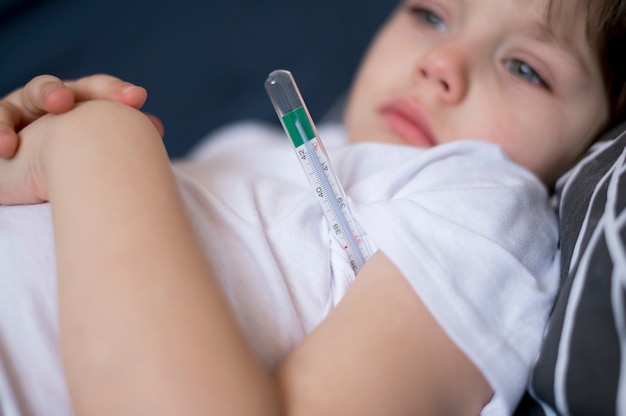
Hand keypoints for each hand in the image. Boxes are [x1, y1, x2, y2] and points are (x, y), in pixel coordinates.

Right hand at [0, 74, 163, 157]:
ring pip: (24, 98)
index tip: (137, 99)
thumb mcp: (97, 144)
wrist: (38, 175)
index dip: (115, 91)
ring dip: (38, 101)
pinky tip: (7, 147)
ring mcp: (22, 112)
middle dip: (64, 92)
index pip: (96, 89)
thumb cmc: (78, 158)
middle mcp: (50, 101)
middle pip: (58, 88)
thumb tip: (156, 127)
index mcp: (80, 102)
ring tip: (53, 108)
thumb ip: (123, 134)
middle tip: (67, 102)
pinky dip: (2, 132)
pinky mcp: (2, 128)